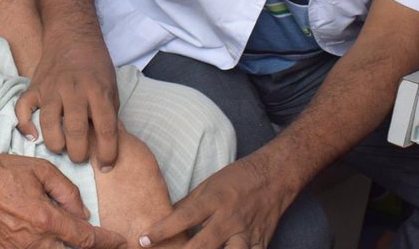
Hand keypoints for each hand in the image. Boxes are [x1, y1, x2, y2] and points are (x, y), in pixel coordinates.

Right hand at [0, 153, 127, 248]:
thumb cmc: (4, 173)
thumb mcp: (42, 171)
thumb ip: (67, 192)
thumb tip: (82, 212)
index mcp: (46, 220)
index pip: (85, 238)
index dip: (106, 241)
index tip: (119, 241)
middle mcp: (35, 242)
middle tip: (103, 244)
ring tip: (76, 240)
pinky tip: (54, 241)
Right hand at [15, 31, 119, 166]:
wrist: (72, 35)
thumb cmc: (95, 64)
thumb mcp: (111, 86)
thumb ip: (110, 113)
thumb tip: (112, 143)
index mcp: (98, 90)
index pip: (106, 128)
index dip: (108, 152)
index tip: (107, 166)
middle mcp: (74, 90)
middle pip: (76, 131)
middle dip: (79, 154)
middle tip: (81, 157)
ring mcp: (51, 88)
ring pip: (49, 124)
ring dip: (56, 144)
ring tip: (62, 148)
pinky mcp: (34, 87)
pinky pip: (23, 109)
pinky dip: (25, 125)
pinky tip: (33, 136)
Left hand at [139, 154, 288, 248]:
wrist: (274, 177)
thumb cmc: (237, 179)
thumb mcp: (209, 185)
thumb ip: (188, 205)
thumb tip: (165, 220)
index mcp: (214, 199)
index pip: (184, 216)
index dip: (162, 229)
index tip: (144, 240)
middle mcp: (229, 218)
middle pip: (203, 244)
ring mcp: (246, 233)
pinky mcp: (260, 243)